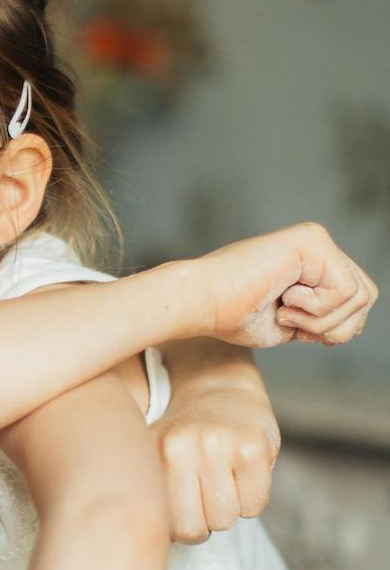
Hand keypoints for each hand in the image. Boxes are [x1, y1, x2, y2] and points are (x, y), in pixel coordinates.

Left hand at [155, 383, 279, 542]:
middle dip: (203, 525)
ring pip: (226, 519)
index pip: (165, 526)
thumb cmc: (183, 433)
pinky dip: (252, 501)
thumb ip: (144, 488)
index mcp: (155, 450)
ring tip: (222, 484)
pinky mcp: (254, 448)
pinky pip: (255, 506)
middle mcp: (185, 446)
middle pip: (195, 530)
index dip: (178, 527)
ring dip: (228, 511)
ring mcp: (221, 445)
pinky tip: (243, 477)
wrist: (220, 384)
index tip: (182, 509)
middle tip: (205, 500)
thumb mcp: (151, 451)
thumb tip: (138, 538)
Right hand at [200, 223, 376, 348]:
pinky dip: (316, 309)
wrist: (202, 302)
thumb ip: (324, 317)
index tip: (298, 331)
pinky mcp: (312, 241)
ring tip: (285, 311)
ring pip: (359, 296)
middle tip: (295, 325)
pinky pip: (344, 290)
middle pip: (366, 296)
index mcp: (313, 261)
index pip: (358, 298)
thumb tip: (355, 324)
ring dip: (321, 320)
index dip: (338, 327)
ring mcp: (316, 239)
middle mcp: (318, 244)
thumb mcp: (293, 323)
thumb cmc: (232, 315)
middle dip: (337, 326)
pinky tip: (285, 298)